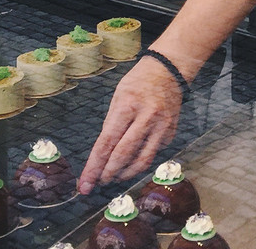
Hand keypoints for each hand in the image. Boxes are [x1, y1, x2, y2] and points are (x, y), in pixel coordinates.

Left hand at [78, 56, 181, 193]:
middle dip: (107, 174)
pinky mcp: (171, 132)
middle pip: (123, 156)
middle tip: (98, 182)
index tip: (84, 185)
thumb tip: (103, 153)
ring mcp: (162, 126)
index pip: (106, 143)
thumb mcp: (118, 96)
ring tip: (114, 176)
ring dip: (125, 174)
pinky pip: (153, 154)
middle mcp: (147, 117)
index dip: (93, 167)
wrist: (169, 70)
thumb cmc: (139, 82)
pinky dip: (140, 161)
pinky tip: (133, 160)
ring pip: (142, 162)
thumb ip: (111, 124)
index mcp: (128, 105)